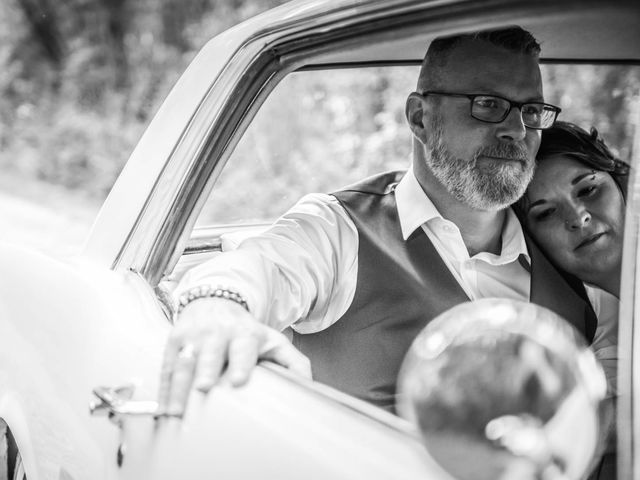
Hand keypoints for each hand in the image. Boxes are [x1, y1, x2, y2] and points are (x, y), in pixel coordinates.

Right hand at [158, 297, 310, 416]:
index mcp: (244, 333)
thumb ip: (293, 362)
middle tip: (204, 388)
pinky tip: (164, 407)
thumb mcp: (273, 340)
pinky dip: (164, 389)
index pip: (242, 347)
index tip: (238, 380)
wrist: (216, 303)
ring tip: (176, 411)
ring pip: (184, 362)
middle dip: (206, 369)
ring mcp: (193, 336)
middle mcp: (217, 333)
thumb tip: (309, 386)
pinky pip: (167, 367)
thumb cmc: (246, 330)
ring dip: (179, 387)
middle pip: (210, 352)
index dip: (241, 362)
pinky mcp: (174, 342)